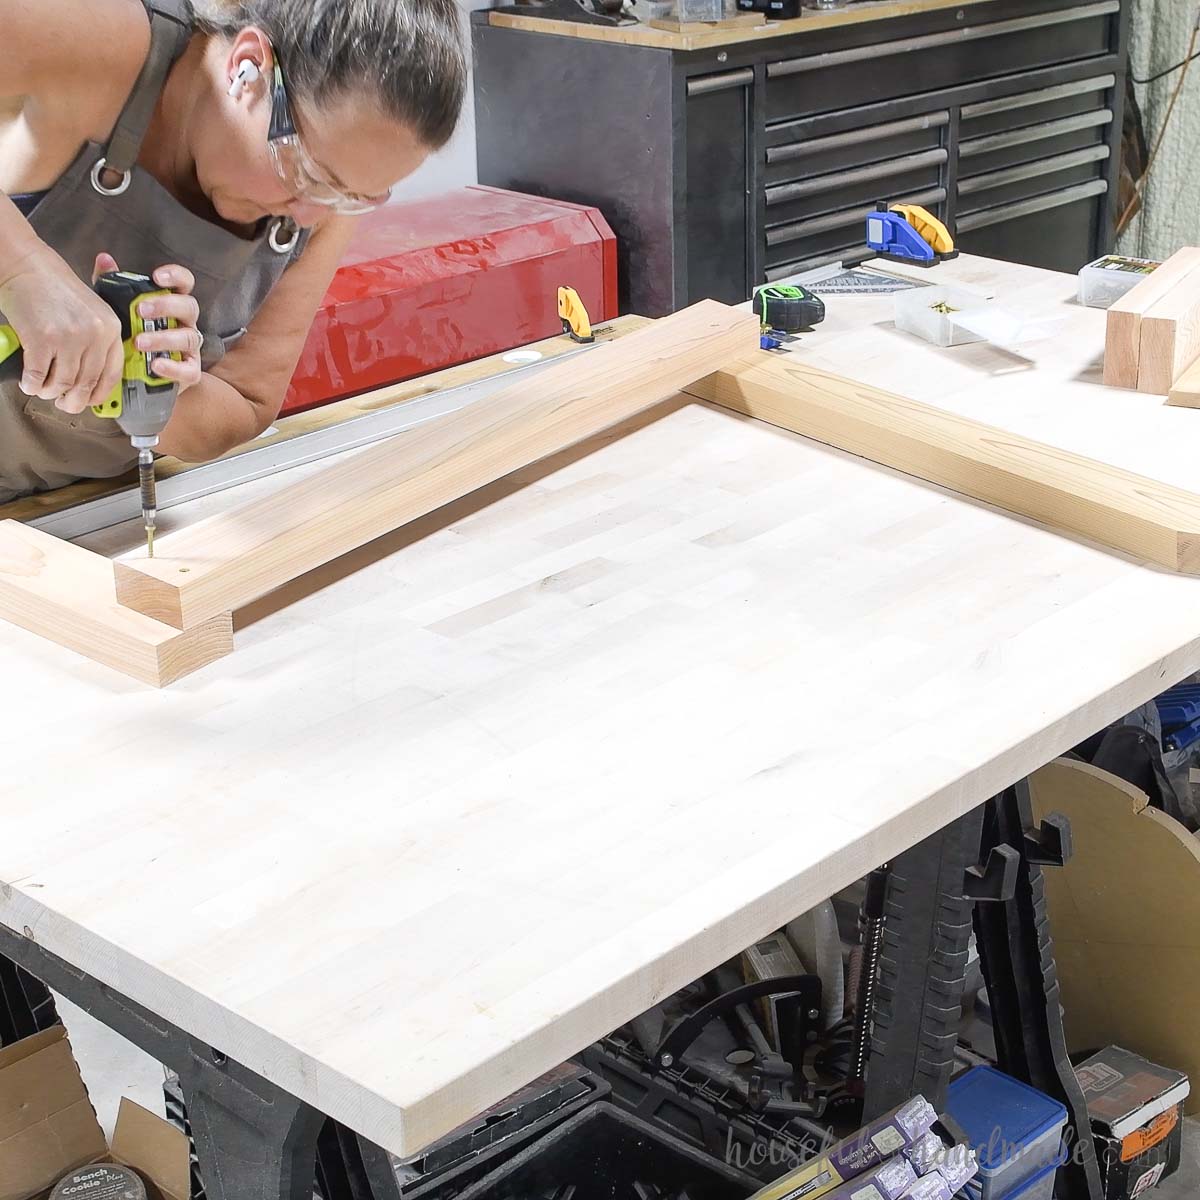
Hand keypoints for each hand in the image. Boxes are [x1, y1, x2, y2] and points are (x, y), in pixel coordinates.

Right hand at [0, 247, 124, 411]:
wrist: (27, 265)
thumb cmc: (56, 287)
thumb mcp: (93, 309)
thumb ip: (99, 339)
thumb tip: (94, 377)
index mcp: (110, 329)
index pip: (112, 374)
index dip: (99, 394)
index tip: (89, 400)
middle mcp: (94, 335)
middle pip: (87, 384)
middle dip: (72, 400)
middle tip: (62, 402)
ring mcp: (69, 338)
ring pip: (62, 383)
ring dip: (50, 392)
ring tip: (43, 389)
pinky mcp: (42, 339)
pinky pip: (38, 376)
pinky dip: (32, 384)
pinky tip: (29, 382)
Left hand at [119, 257, 202, 395]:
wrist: (132, 375)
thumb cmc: (127, 336)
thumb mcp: (116, 308)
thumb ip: (112, 285)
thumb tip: (104, 259)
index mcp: (172, 304)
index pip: (184, 283)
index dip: (176, 277)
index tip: (157, 277)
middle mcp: (185, 323)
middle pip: (189, 307)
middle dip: (167, 306)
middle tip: (140, 310)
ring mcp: (190, 348)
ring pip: (189, 338)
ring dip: (164, 338)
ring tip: (139, 342)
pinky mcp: (190, 371)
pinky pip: (189, 370)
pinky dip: (173, 368)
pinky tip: (155, 365)